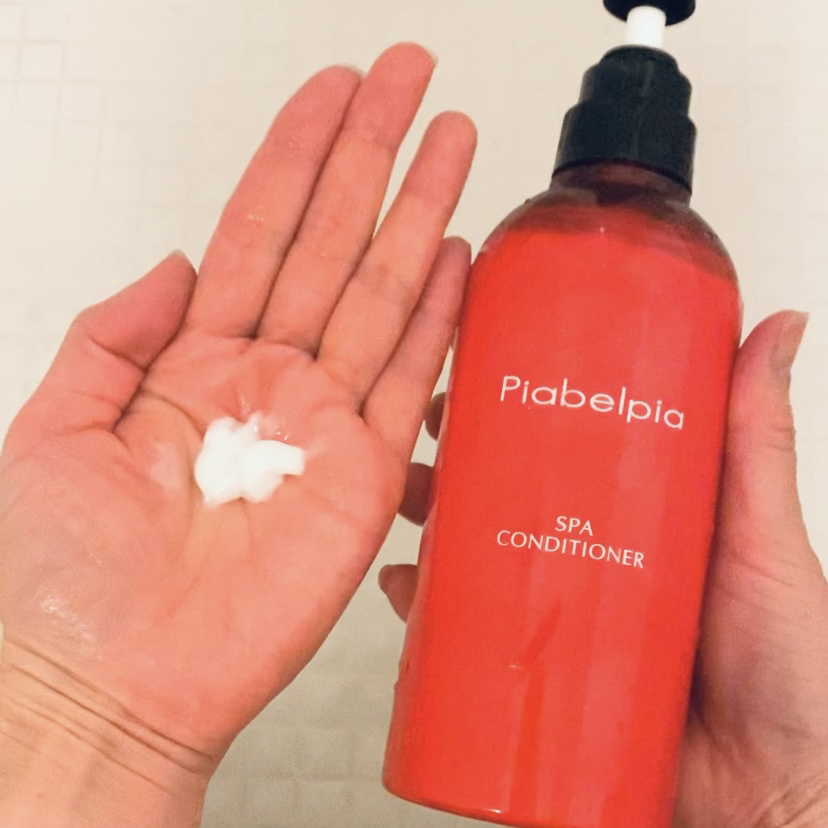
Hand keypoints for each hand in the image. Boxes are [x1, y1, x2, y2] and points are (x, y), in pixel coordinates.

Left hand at [0, 42, 475, 823]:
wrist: (111, 684)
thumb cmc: (64, 580)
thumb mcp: (54, 426)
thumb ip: (115, 333)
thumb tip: (170, 263)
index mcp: (192, 362)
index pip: (255, 231)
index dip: (295, 156)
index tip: (333, 93)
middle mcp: (266, 382)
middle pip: (329, 243)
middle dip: (370, 155)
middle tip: (408, 82)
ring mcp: (322, 424)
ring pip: (380, 294)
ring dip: (415, 214)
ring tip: (447, 142)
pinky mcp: (365, 476)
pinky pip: (410, 379)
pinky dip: (437, 318)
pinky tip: (453, 257)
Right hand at [382, 312, 827, 827]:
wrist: (773, 801)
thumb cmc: (788, 672)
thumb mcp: (763, 537)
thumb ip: (759, 440)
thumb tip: (779, 329)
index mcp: (636, 515)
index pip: (562, 447)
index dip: (515, 407)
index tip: (479, 371)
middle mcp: (591, 557)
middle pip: (508, 496)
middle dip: (460, 462)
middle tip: (431, 434)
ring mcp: (564, 617)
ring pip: (479, 558)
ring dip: (433, 526)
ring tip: (409, 501)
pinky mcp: (542, 676)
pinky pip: (469, 638)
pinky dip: (431, 612)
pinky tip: (409, 590)